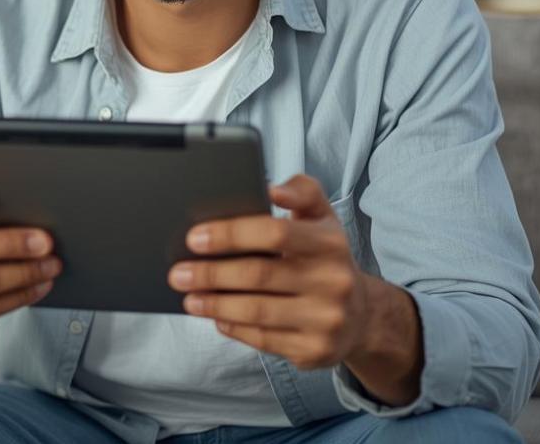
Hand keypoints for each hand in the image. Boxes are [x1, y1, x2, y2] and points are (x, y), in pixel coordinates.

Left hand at [168, 174, 368, 370]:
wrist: (362, 316)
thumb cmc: (327, 259)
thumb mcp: (323, 219)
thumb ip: (303, 191)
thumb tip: (272, 188)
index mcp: (330, 243)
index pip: (274, 232)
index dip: (230, 234)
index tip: (194, 238)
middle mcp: (333, 282)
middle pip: (258, 275)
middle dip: (210, 274)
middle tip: (178, 273)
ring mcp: (325, 320)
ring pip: (256, 311)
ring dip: (215, 304)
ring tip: (189, 298)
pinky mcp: (314, 350)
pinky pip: (263, 339)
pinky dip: (233, 327)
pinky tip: (216, 317)